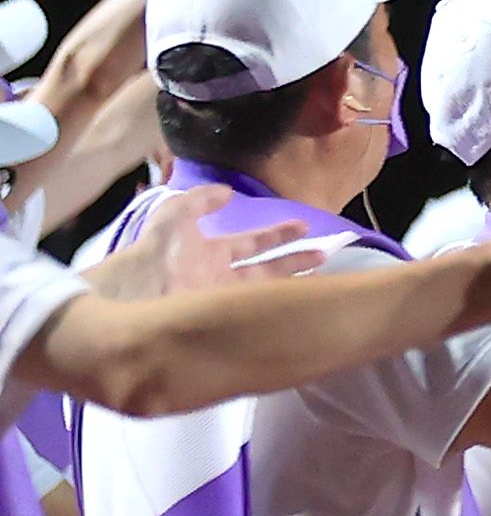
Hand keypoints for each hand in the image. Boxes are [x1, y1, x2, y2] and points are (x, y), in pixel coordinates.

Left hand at [90, 186, 310, 300]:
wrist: (139, 296)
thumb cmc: (157, 253)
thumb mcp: (175, 215)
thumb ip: (200, 200)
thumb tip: (229, 191)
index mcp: (210, 255)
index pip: (252, 244)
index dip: (277, 234)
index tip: (305, 227)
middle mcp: (223, 280)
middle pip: (267, 270)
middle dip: (296, 261)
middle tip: (326, 254)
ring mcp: (227, 304)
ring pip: (269, 293)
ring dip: (295, 285)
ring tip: (326, 279)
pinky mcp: (230, 324)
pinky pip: (263, 316)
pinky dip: (285, 310)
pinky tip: (308, 308)